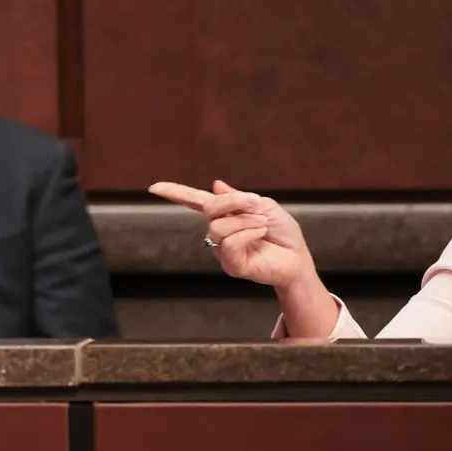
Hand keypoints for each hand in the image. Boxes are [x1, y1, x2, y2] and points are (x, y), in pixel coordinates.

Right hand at [149, 179, 317, 289]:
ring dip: (245, 220)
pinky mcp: (231, 265)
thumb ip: (238, 198)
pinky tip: (261, 234)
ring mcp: (222, 250)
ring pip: (219, 227)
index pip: (195, 202)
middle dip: (233, 202)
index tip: (154, 188)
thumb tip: (215, 185)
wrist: (297, 258)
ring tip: (263, 225)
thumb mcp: (263, 206)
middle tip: (256, 204)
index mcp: (226, 215)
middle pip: (210, 209)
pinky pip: (229, 243)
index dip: (175, 193)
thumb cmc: (283, 233)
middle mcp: (219, 232)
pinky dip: (248, 233)